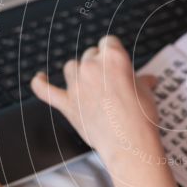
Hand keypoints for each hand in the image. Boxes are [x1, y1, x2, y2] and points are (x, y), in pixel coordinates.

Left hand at [30, 35, 162, 169]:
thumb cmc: (140, 118)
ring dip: (78, 72)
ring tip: (90, 84)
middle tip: (109, 80)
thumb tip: (147, 80)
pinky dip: (39, 83)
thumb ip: (141, 81)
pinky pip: (45, 90)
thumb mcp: (146, 93)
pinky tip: (39, 78)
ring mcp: (76, 85)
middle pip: (90, 54)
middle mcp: (92, 67)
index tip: (117, 60)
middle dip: (98, 63)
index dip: (113, 51)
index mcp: (114, 58)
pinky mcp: (67, 104)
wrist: (130, 144)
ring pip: (71, 67)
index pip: (109, 42)